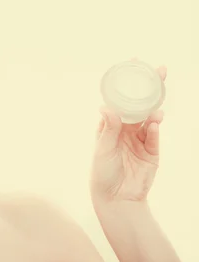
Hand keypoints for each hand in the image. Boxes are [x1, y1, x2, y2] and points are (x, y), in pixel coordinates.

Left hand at [90, 62, 166, 204]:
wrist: (116, 199)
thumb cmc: (102, 173)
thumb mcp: (102, 149)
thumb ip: (108, 129)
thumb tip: (105, 107)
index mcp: (110, 125)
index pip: (119, 99)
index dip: (126, 82)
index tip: (134, 63)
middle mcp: (126, 129)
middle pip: (139, 103)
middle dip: (149, 87)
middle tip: (158, 70)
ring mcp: (140, 139)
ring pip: (150, 117)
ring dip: (155, 106)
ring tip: (158, 99)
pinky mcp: (152, 152)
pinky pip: (154, 136)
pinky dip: (155, 128)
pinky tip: (155, 121)